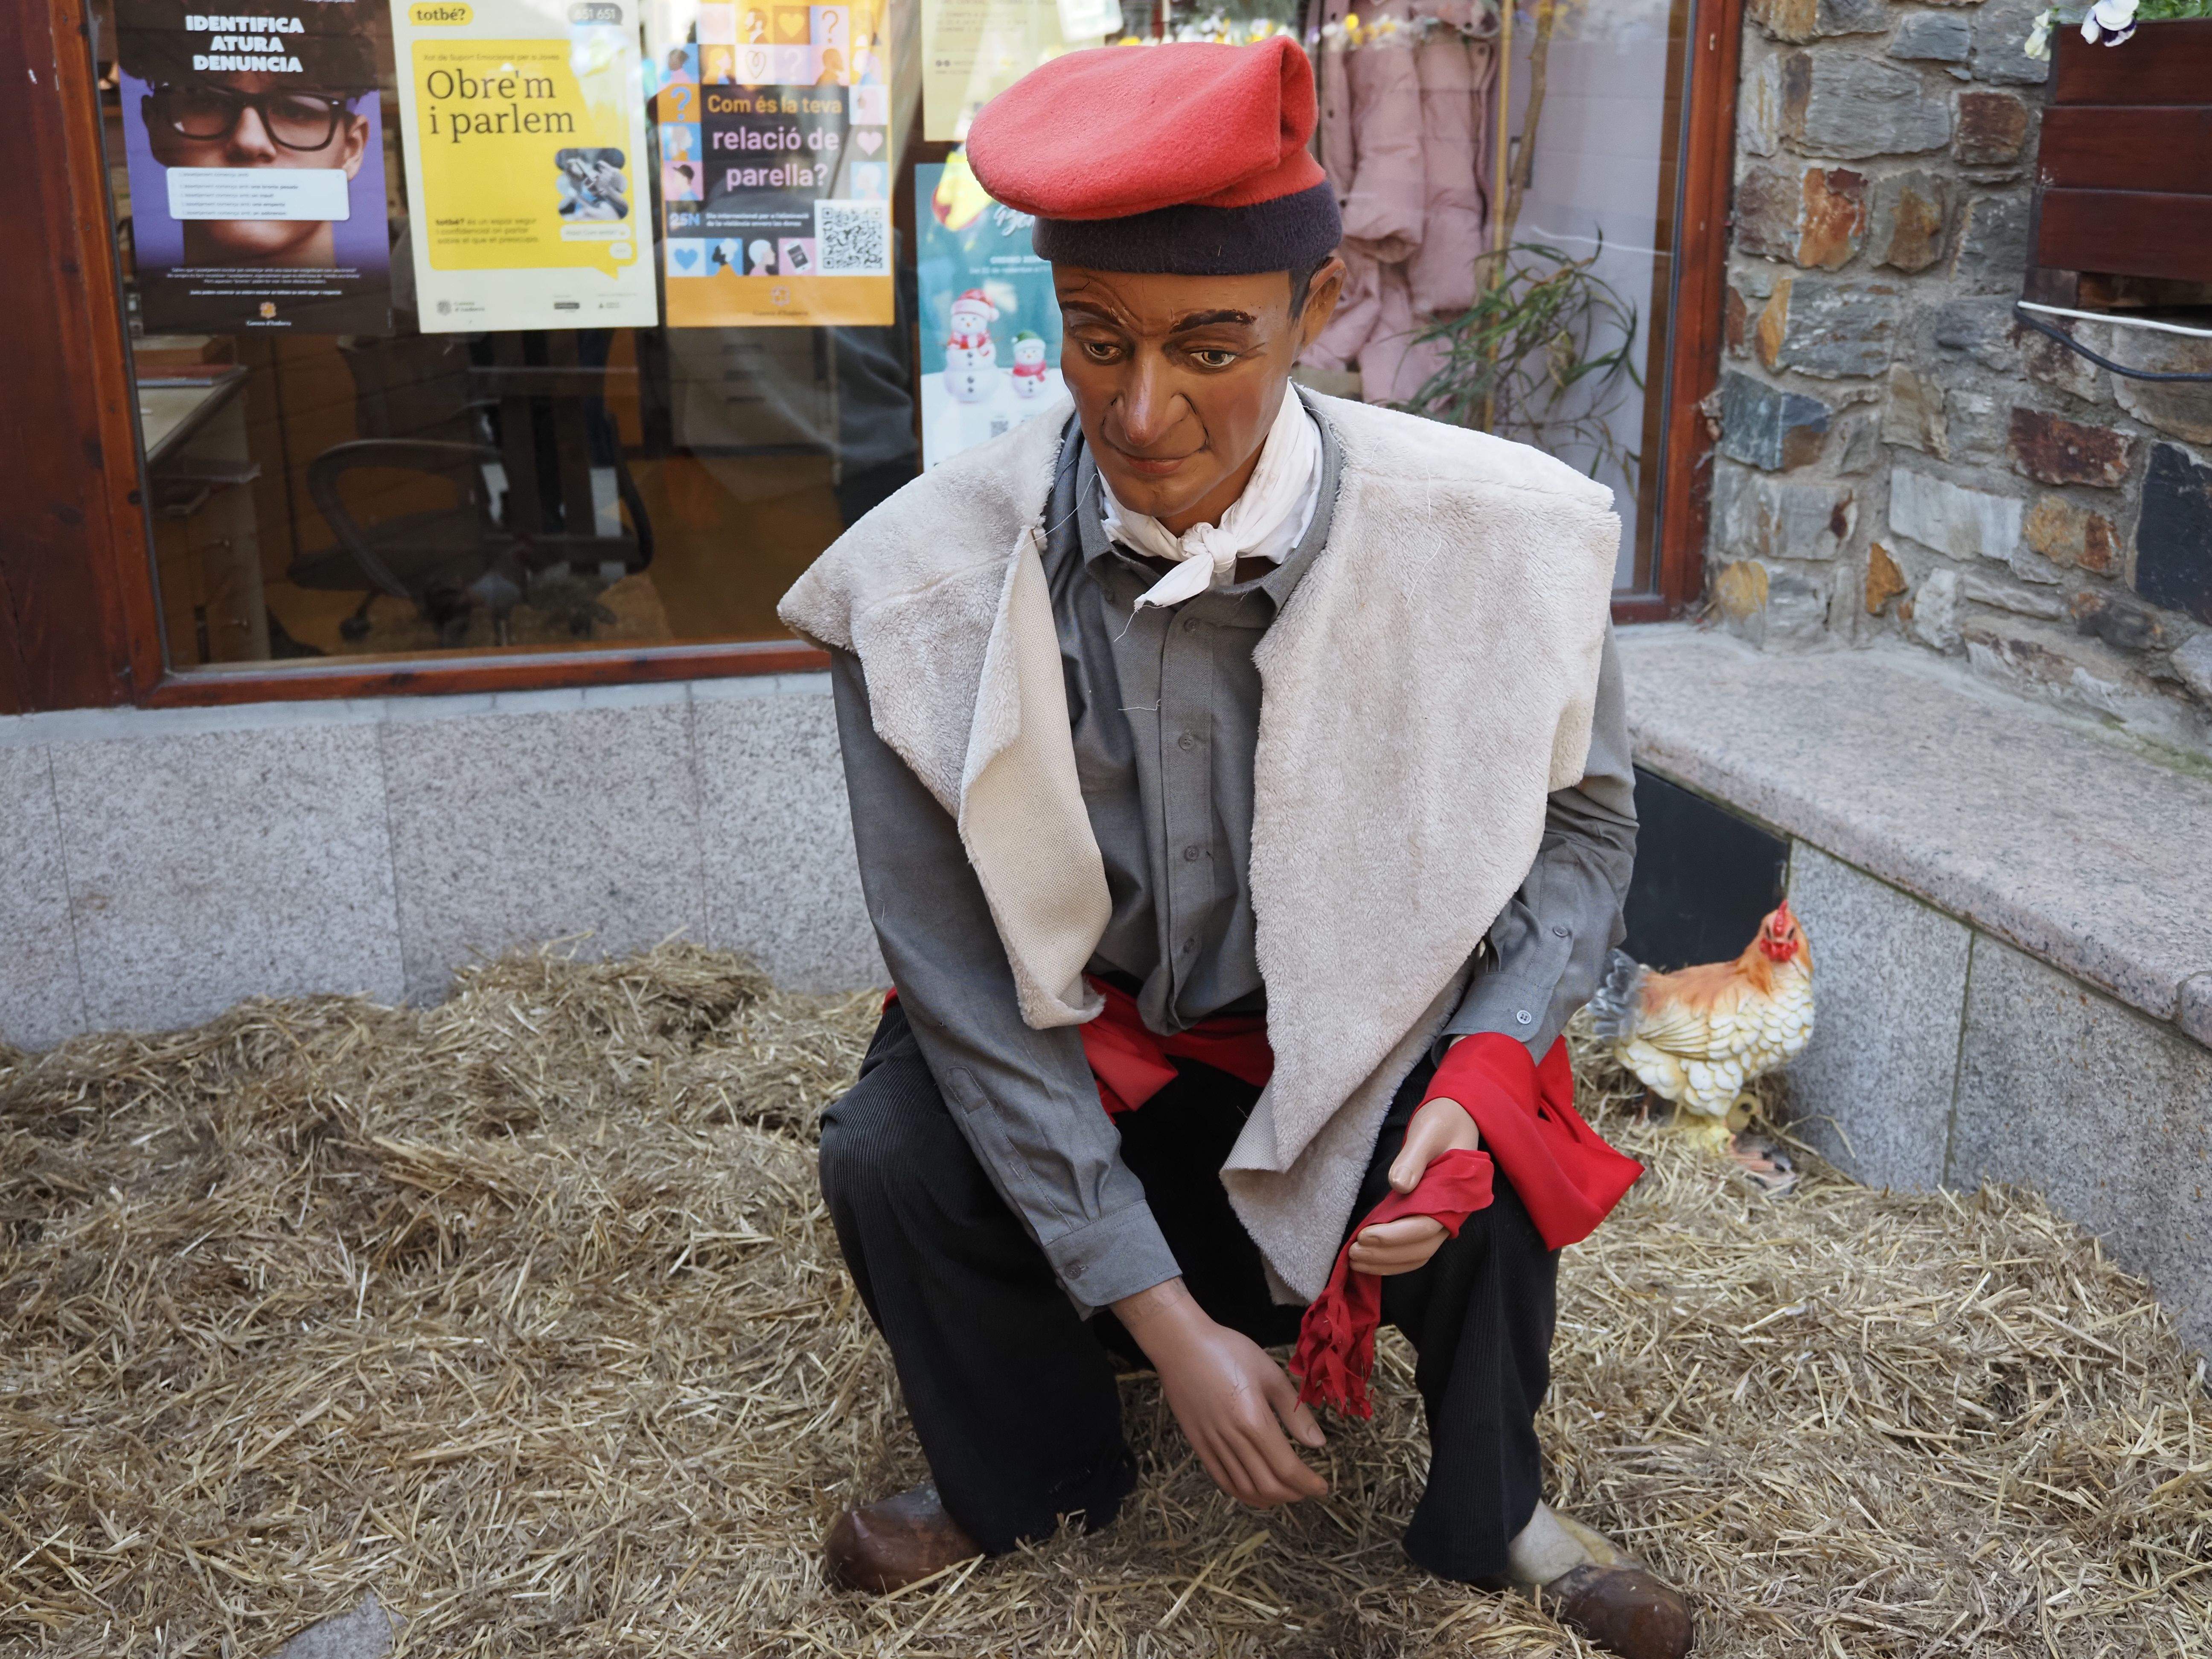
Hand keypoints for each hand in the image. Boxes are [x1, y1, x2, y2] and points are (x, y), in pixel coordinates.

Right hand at [1113, 1278, 1327, 1506]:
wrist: (1181, 1344)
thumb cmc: (1229, 1351)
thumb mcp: (1270, 1373)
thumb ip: (1294, 1412)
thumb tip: (1318, 1444)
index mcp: (1253, 1420)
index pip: (1286, 1468)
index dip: (1308, 1483)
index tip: (1323, 1487)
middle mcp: (1232, 1438)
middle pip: (1267, 1484)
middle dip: (1293, 1494)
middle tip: (1308, 1489)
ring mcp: (1211, 1444)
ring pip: (1244, 1488)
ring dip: (1270, 1498)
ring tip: (1287, 1492)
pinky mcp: (1197, 1444)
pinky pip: (1221, 1479)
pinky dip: (1242, 1493)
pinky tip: (1256, 1490)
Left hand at [1344, 1091, 1481, 1276]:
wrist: (1454, 1119)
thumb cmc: (1443, 1123)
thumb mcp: (1428, 1133)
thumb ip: (1414, 1159)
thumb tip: (1399, 1185)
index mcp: (1456, 1195)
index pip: (1426, 1228)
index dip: (1395, 1237)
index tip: (1366, 1235)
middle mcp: (1451, 1214)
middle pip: (1420, 1248)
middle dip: (1386, 1255)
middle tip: (1353, 1252)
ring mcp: (1441, 1219)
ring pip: (1416, 1254)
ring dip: (1386, 1262)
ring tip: (1354, 1259)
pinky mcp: (1428, 1218)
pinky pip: (1413, 1248)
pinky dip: (1392, 1259)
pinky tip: (1369, 1259)